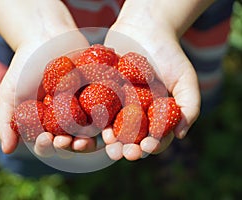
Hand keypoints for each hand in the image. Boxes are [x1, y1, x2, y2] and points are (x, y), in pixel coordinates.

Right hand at [0, 1, 95, 154]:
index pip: (46, 143)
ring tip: (86, 139)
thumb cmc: (24, 66)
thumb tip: (7, 150)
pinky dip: (104, 118)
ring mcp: (83, 110)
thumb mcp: (9, 93)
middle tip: (67, 142)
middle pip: (70, 141)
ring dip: (89, 138)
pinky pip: (104, 110)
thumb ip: (6, 121)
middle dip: (70, 145)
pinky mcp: (99, 96)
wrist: (47, 38)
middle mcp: (66, 121)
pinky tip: (105, 121)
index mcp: (46, 125)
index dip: (46, 146)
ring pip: (89, 130)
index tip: (46, 140)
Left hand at [102, 5, 200, 159]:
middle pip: (130, 138)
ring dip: (107, 138)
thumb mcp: (185, 79)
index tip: (148, 147)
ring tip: (107, 142)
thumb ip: (188, 107)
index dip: (152, 145)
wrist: (145, 30)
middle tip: (124, 153)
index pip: (155, 137)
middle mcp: (135, 115)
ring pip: (110, 127)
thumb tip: (180, 135)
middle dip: (127, 148)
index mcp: (155, 117)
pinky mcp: (99, 94)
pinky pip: (95, 108)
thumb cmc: (169, 54)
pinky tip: (91, 123)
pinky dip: (93, 117)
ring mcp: (116, 106)